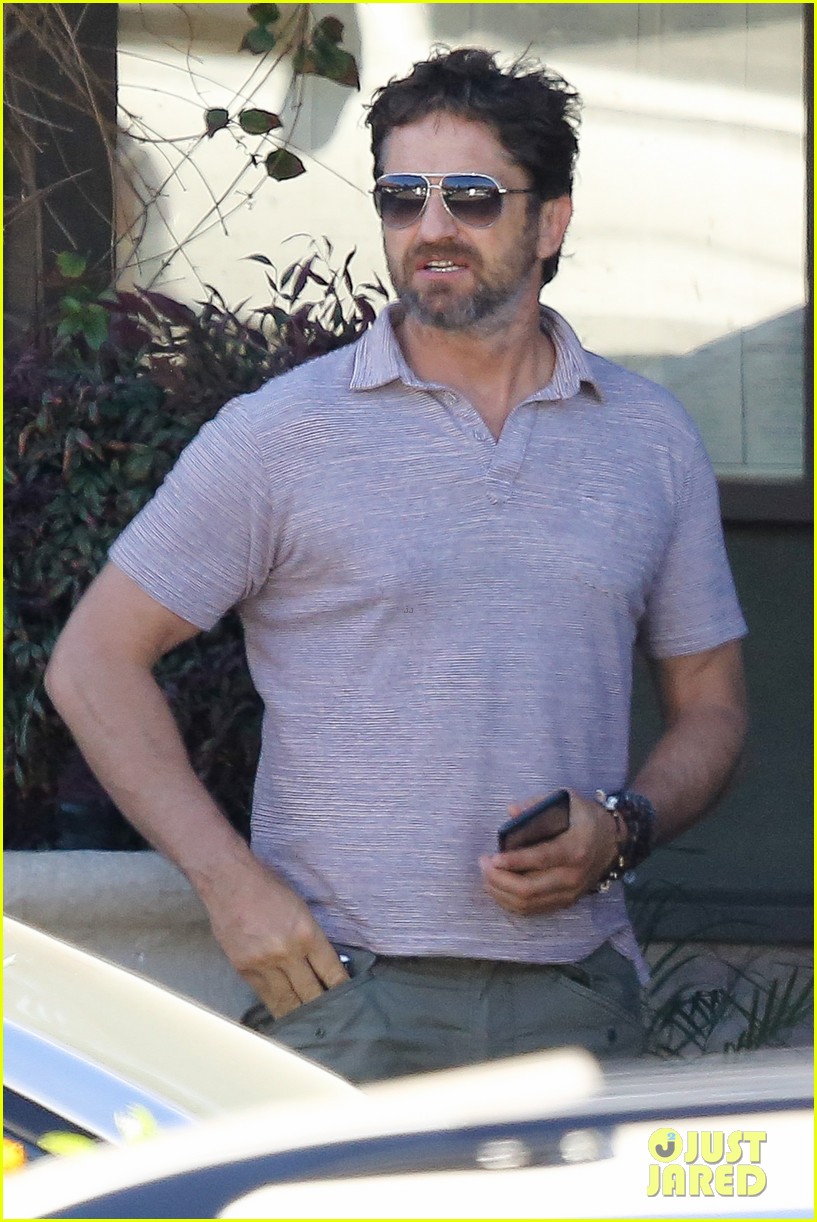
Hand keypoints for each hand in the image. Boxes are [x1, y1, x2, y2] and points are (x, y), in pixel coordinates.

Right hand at [201, 855, 348, 1017]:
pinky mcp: (243, 970)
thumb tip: (323, 965)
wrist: (230, 882)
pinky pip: (265, 996)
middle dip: (323, 1008)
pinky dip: (277, 1006)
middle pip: (311, 993)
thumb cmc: (269, 889)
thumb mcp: (301, 909)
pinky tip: (286, 1014)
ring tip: (311, 1026)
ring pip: (287, 1001)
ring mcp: (264, 964)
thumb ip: (312, 938)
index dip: (341, 989)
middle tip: (333, 1020)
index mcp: (307, 934)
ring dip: (301, 1014)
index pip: (331, 972)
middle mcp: (287, 953)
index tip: (348, 1000)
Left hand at [479, 790, 617, 915]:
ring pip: (528, 903)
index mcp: (574, 849)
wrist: (613, 841)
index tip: (492, 858)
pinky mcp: (565, 902)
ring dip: (501, 892)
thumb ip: (538, 804)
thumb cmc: (585, 817)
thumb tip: (512, 811)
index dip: (514, 861)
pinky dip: (511, 902)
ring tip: (486, 875)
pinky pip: (533, 910)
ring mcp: (569, 893)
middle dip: (499, 879)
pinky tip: (498, 888)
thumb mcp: (567, 800)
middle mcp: (572, 876)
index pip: (540, 859)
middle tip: (483, 864)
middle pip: (529, 888)